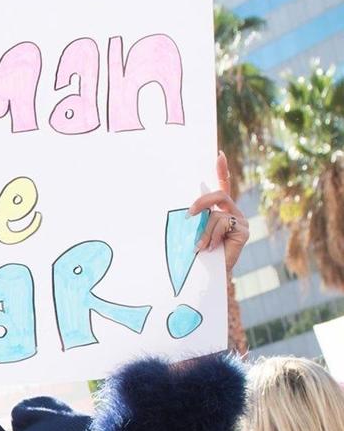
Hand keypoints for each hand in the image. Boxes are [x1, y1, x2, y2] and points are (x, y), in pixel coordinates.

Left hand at [189, 152, 248, 274]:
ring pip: (217, 215)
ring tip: (201, 247)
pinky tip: (211, 248)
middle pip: (220, 194)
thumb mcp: (196, 232)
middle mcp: (233, 212)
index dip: (222, 170)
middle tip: (189, 214)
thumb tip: (189, 211)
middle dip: (203, 201)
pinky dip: (212, 236)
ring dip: (204, 232)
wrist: (211, 276)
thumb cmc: (201, 255)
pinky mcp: (243, 231)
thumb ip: (197, 219)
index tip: (219, 155)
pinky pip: (223, 224)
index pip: (223, 185)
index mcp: (221, 210)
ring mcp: (240, 221)